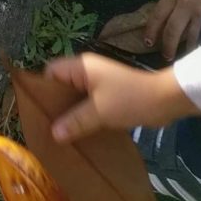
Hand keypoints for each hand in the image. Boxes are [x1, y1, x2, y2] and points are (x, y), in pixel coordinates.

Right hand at [43, 51, 194, 142]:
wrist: (165, 101)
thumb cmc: (130, 99)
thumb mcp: (99, 112)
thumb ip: (74, 121)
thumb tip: (53, 133)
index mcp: (81, 67)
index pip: (50, 72)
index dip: (41, 89)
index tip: (36, 111)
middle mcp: (86, 71)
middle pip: (60, 85)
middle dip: (53, 105)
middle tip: (44, 126)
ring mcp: (98, 82)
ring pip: (74, 97)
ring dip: (69, 113)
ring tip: (58, 133)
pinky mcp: (107, 94)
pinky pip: (87, 103)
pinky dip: (81, 115)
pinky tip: (77, 132)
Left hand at [143, 0, 200, 60]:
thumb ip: (171, 2)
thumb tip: (161, 22)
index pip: (158, 15)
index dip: (151, 30)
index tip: (148, 42)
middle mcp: (184, 3)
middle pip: (172, 28)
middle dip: (167, 44)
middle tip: (164, 55)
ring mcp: (199, 11)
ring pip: (187, 34)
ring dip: (181, 47)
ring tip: (177, 56)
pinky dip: (195, 42)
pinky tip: (193, 49)